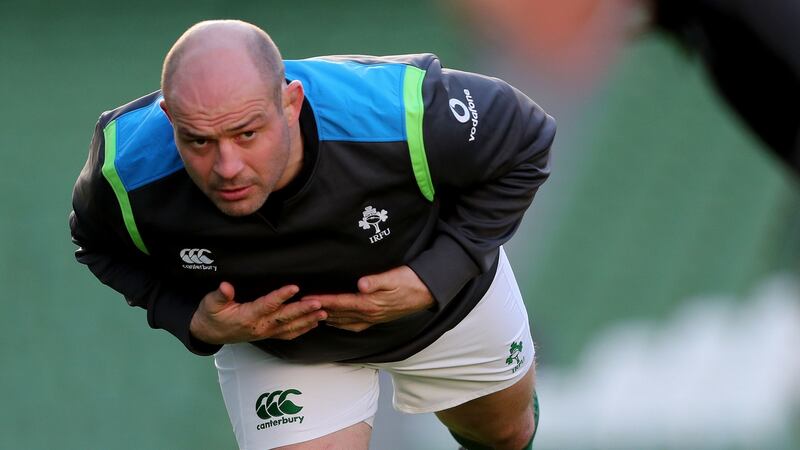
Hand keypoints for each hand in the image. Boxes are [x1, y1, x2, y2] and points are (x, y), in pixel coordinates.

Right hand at [190, 282, 327, 343]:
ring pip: (290, 327)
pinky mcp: (269, 334)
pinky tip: (315, 323)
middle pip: (284, 318)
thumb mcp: (210, 304)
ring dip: (308, 320)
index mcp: (247, 317)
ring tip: (323, 313)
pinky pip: (289, 334)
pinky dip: (303, 329)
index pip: (267, 305)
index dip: (281, 296)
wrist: (211, 334)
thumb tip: (226, 286)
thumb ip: (219, 295)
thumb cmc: (212, 316)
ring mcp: (266, 332)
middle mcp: (260, 326)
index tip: (294, 287)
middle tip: (318, 303)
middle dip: (302, 310)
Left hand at [300, 265, 433, 331]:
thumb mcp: (394, 276)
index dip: (323, 300)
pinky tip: (337, 322)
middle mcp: (369, 314)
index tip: (307, 298)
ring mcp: (373, 319)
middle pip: (339, 314)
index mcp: (370, 304)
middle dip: (319, 311)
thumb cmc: (411, 280)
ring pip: (345, 322)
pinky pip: (355, 325)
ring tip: (313, 316)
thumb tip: (360, 284)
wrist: (428, 292)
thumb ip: (376, 281)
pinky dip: (342, 324)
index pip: (340, 302)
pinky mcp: (378, 318)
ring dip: (328, 319)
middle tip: (302, 308)